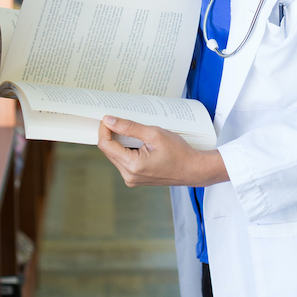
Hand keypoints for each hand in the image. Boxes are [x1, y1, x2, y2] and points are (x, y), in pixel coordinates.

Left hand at [97, 115, 228, 187]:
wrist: (193, 169)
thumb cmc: (178, 152)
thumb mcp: (154, 134)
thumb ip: (129, 127)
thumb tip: (109, 120)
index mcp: (133, 165)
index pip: (106, 146)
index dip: (104, 129)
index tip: (108, 117)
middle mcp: (128, 176)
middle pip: (109, 151)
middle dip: (112, 134)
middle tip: (121, 120)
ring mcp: (131, 179)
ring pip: (115, 155)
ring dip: (120, 142)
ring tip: (134, 131)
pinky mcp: (135, 178)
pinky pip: (123, 161)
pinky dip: (126, 149)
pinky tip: (138, 142)